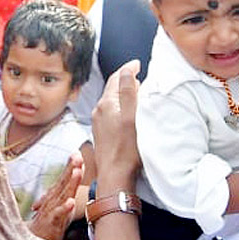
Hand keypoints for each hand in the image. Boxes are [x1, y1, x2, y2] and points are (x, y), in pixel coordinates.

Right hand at [28, 155, 82, 239]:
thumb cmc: (46, 225)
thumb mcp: (58, 209)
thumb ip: (65, 196)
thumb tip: (73, 186)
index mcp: (55, 197)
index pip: (63, 179)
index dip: (71, 166)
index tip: (77, 153)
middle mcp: (53, 201)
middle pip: (63, 182)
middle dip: (71, 168)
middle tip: (78, 156)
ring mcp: (51, 210)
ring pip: (62, 195)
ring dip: (70, 183)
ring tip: (77, 171)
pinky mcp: (51, 223)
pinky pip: (58, 215)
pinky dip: (65, 208)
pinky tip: (71, 202)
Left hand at [91, 61, 141, 189]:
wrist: (114, 176)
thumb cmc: (126, 149)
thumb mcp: (132, 116)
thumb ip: (128, 92)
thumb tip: (127, 70)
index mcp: (106, 103)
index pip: (116, 78)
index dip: (127, 68)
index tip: (137, 63)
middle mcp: (99, 111)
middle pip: (112, 88)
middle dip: (125, 79)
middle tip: (139, 75)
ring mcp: (99, 123)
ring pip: (111, 100)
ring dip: (123, 93)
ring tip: (137, 92)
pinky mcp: (101, 133)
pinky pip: (111, 112)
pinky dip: (120, 106)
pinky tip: (128, 112)